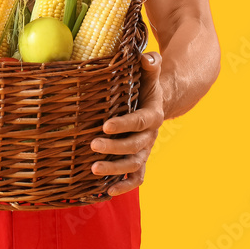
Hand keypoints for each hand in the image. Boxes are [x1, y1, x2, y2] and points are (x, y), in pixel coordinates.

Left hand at [90, 51, 164, 195]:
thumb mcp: (150, 73)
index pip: (139, 121)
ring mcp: (144, 150)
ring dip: (115, 169)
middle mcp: (150, 136)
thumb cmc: (146, 85)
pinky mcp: (138, 160)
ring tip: (94, 169)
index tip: (105, 125)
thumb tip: (146, 57)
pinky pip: (135, 178)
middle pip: (135, 146)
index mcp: (153, 114)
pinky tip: (106, 191)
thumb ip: (150, 64)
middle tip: (93, 145)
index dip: (124, 125)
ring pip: (133, 165)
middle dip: (114, 148)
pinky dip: (123, 186)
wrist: (156, 103)